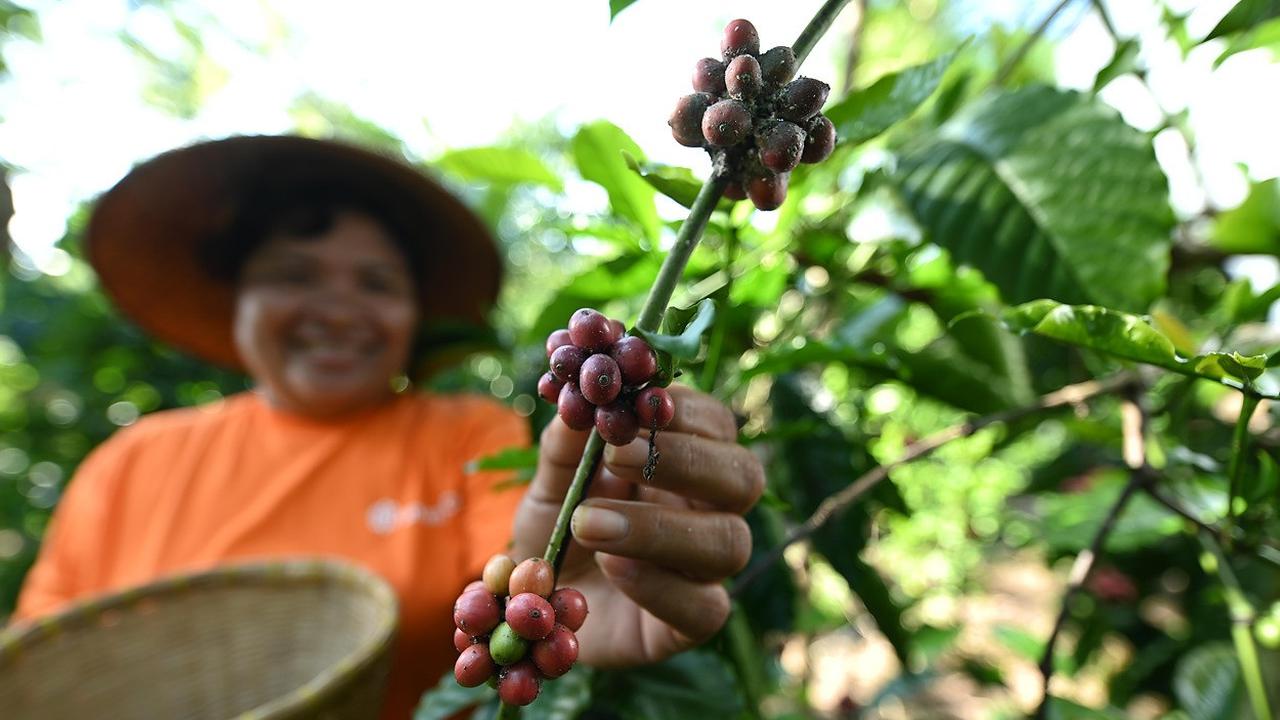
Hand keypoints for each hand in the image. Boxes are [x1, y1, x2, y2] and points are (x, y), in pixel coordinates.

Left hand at [511, 384, 763, 666]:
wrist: (535, 602)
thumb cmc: (557, 527)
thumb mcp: (551, 481)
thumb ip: (567, 445)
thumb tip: (578, 400)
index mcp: (687, 461)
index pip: (717, 424)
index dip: (689, 412)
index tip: (641, 405)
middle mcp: (710, 510)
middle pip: (743, 477)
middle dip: (687, 461)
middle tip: (618, 455)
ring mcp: (706, 569)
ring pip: (729, 542)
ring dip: (659, 527)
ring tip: (589, 522)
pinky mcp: (693, 622)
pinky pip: (705, 608)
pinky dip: (660, 586)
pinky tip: (614, 568)